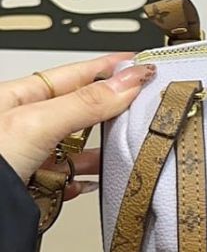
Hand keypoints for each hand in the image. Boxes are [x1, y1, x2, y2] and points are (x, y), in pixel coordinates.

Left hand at [0, 54, 156, 197]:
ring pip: (74, 148)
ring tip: (121, 152)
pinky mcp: (29, 187)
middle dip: (111, 111)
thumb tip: (128, 81)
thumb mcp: (36, 124)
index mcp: (17, 97)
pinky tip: (89, 183)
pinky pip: (64, 179)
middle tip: (143, 109)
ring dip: (97, 152)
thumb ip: (85, 103)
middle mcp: (21, 124)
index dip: (110, 67)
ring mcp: (25, 156)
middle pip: (79, 110)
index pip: (75, 73)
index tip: (144, 65)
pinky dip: (80, 181)